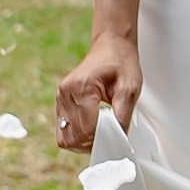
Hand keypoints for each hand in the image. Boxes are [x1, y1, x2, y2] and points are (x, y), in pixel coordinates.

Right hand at [57, 33, 139, 152]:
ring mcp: (60, 98)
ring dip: (85, 142)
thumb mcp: (130, 88)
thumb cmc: (121, 63)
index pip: (88, 129)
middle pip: (77, 136)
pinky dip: (77, 137)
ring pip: (67, 138)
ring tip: (102, 131)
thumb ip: (123, 115)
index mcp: (81, 87)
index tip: (118, 135)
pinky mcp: (59, 102)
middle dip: (96, 141)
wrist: (111, 47)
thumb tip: (117, 140)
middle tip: (112, 132)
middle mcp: (65, 93)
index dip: (105, 138)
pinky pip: (63, 131)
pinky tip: (92, 130)